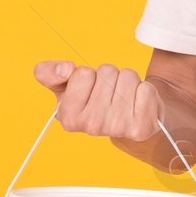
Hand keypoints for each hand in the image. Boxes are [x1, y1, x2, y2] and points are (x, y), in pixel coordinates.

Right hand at [32, 60, 161, 143]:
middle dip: (110, 76)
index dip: (89, 75)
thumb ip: (49, 73)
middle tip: (110, 93)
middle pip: (107, 72)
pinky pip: (146, 89)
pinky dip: (145, 90)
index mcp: (69, 117)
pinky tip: (138, 103)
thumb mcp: (66, 86)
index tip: (90, 89)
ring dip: (127, 81)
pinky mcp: (141, 127)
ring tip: (124, 97)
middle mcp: (92, 126)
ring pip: (127, 76)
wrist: (130, 117)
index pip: (83, 73)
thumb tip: (64, 68)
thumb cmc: (96, 99)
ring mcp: (117, 128)